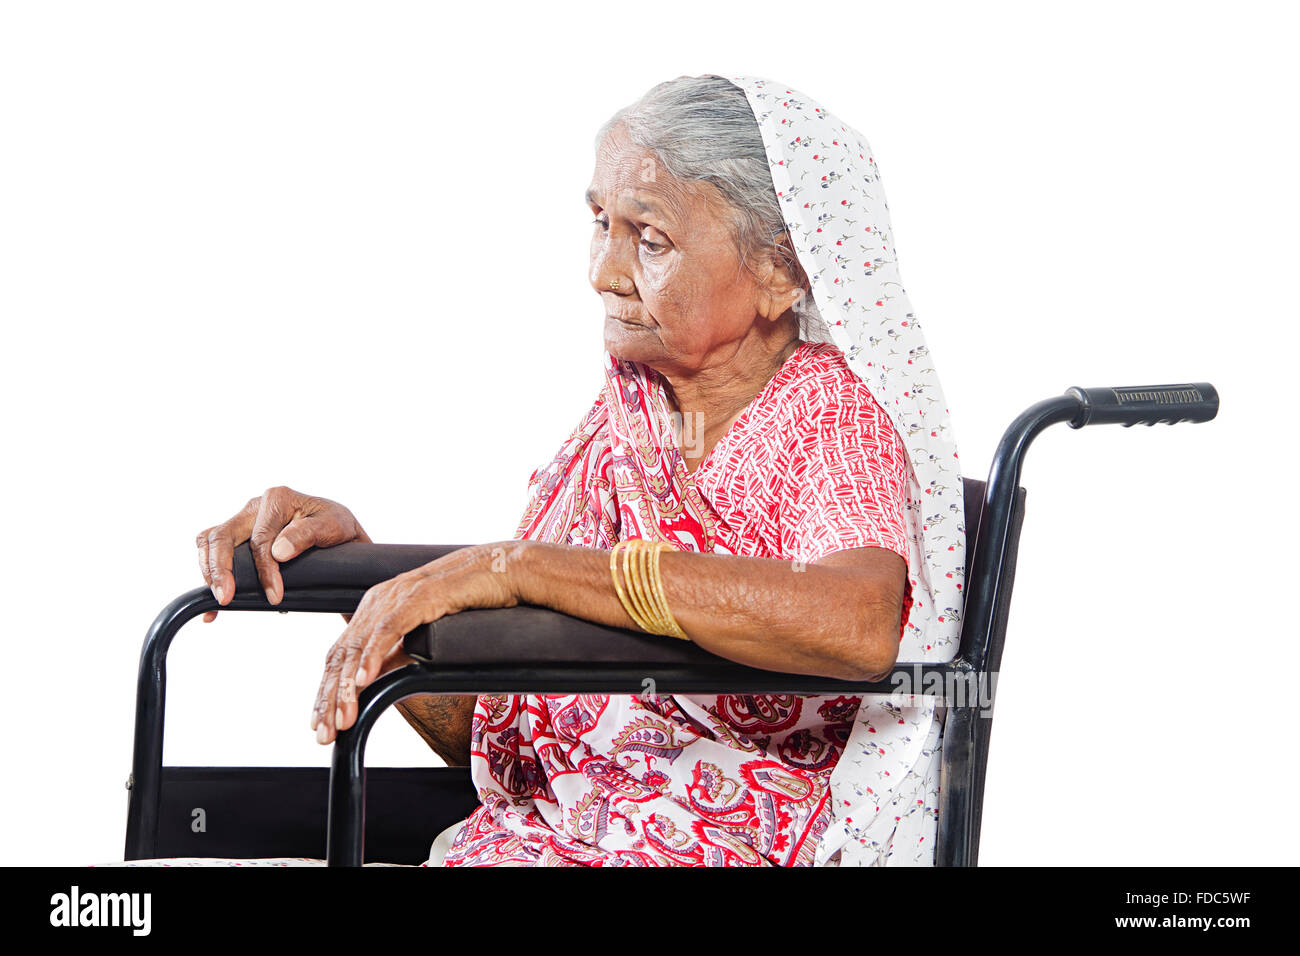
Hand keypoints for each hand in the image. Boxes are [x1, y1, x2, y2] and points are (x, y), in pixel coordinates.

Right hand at [196, 486, 368, 621]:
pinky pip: (211, 549)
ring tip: (219, 602)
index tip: (274, 596)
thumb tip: (278, 551)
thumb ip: (308, 534)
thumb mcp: (335, 527)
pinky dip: (207, 573)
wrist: (339, 533)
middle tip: (226, 599)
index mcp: (277, 499)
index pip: (260, 539)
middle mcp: (255, 506)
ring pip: (210, 540)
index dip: (264, 570)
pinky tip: (212, 606)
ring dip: (209, 571)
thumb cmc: (338, 528)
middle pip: (223, 536)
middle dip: (221, 570)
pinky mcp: (237, 535)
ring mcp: (243, 520)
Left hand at [312, 542, 521, 744]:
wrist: (505, 571)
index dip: (328, 691)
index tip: (322, 724)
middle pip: (342, 653)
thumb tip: (371, 684)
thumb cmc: (469, 602)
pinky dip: (373, 656)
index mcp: (377, 608)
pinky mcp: (420, 594)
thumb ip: (396, 656)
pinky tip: (363, 680)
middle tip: (323, 734)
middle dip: (329, 697)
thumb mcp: (424, 637)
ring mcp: (398, 595)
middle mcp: (380, 599)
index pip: (342, 655)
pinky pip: (389, 628)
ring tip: (341, 718)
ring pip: (360, 644)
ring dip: (347, 686)